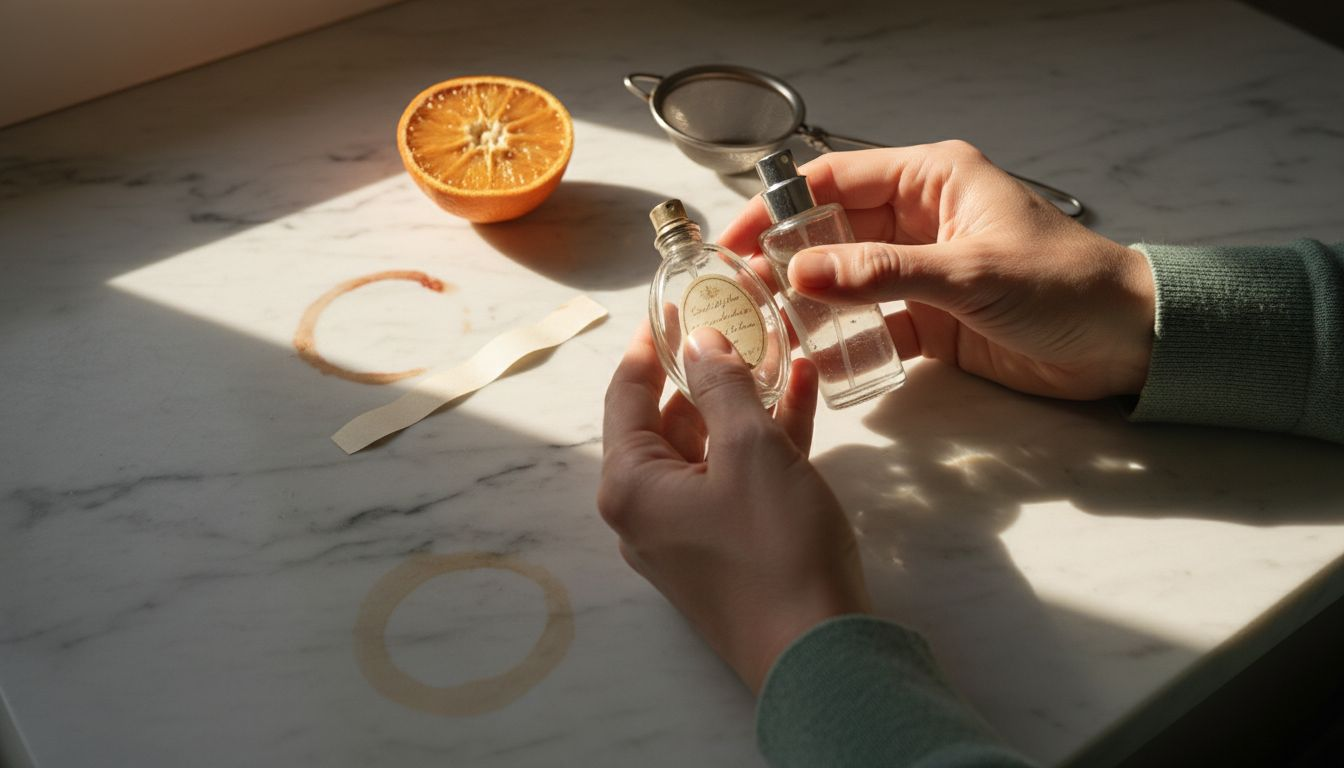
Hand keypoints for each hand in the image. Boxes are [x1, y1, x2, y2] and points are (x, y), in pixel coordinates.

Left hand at [599, 324, 868, 693]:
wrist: (818, 653)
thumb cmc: (774, 546)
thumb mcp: (751, 449)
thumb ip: (722, 386)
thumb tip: (700, 343)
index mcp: (630, 485)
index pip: (626, 396)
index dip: (650, 346)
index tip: (673, 305)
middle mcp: (645, 511)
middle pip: (668, 422)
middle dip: (707, 370)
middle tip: (736, 321)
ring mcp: (686, 533)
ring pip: (710, 449)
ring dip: (745, 400)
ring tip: (780, 347)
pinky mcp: (727, 550)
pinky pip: (736, 480)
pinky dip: (764, 441)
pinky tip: (803, 394)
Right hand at [719, 141, 1155, 399]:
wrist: (1128, 342)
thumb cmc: (1062, 286)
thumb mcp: (968, 273)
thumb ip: (882, 273)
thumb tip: (800, 272)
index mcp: (932, 180)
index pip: (837, 180)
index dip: (780, 206)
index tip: (735, 241)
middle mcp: (920, 220)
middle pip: (833, 232)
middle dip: (787, 261)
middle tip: (740, 295)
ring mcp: (923, 272)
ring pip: (847, 281)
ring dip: (811, 303)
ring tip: (766, 329)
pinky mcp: (933, 321)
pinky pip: (874, 327)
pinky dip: (847, 342)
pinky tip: (817, 361)